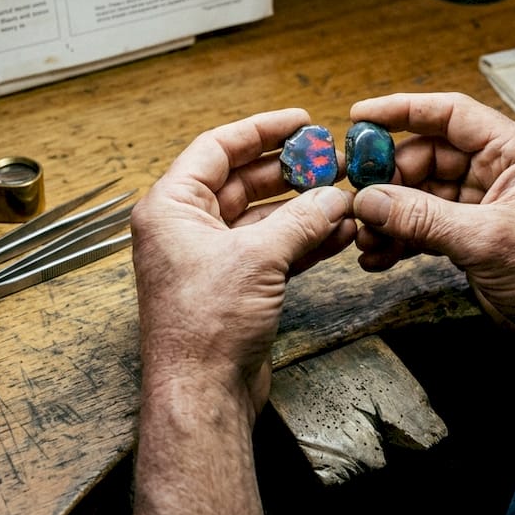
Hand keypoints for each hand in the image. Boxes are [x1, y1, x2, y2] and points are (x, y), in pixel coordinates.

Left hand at [131, 108, 354, 416]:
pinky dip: (303, 241)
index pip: (216, 148)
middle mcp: (186, 229)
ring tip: (342, 196)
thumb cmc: (204, 327)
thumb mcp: (258, 258)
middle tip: (328, 159)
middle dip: (289, 171)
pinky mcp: (234, 287)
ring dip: (302, 209)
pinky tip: (337, 232)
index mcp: (171, 208)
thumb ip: (300, 220)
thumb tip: (333, 198)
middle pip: (242, 181)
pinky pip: (272, 250)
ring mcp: (210, 259)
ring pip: (262, 217)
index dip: (260, 130)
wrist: (202, 393)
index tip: (299, 121)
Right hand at [349, 93, 514, 341]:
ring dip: (389, 216)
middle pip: (425, 156)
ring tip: (365, 239)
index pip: (450, 114)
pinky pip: (423, 226)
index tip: (359, 116)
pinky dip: (399, 239)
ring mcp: (480, 204)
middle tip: (358, 202)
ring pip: (419, 194)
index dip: (402, 110)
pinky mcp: (469, 236)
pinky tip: (377, 257)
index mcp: (513, 152)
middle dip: (388, 179)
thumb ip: (423, 218)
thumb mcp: (486, 240)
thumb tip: (368, 200)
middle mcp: (496, 170)